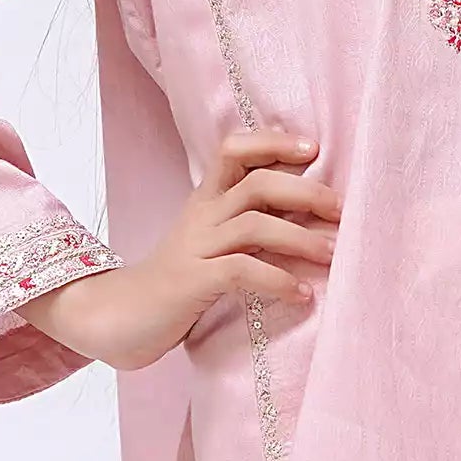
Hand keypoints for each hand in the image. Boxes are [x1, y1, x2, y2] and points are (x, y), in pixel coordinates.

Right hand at [16, 128, 340, 370]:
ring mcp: (196, 247)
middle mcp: (202, 216)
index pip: (234, 149)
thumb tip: (311, 217)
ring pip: (255, 224)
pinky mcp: (192, 282)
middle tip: (342, 212)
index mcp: (206, 200)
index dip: (273, 142)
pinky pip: (241, 270)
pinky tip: (302, 295)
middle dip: (306, 193)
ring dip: (302, 239)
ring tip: (333, 256)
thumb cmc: (178, 282)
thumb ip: (248, 222)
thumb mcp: (212, 242)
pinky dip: (278, 280)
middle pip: (257, 183)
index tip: (313, 150)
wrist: (118, 318)